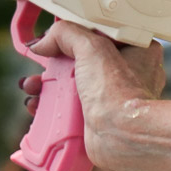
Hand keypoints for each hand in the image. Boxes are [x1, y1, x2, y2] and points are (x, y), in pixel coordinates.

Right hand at [33, 21, 165, 170]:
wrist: (122, 135)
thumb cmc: (119, 92)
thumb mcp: (93, 47)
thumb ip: (67, 35)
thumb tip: (44, 41)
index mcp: (138, 51)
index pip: (101, 36)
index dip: (75, 38)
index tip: (54, 41)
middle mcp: (129, 74)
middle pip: (81, 62)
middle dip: (53, 65)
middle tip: (40, 69)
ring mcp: (112, 97)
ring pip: (72, 85)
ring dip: (45, 86)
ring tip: (32, 88)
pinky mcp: (98, 117)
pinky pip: (69, 107)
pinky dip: (50, 105)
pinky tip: (35, 106)